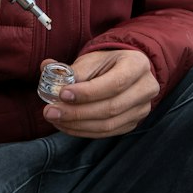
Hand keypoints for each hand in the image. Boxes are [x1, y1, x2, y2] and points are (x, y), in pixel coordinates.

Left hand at [41, 49, 157, 137]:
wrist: (124, 71)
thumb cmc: (106, 63)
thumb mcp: (93, 59)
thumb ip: (73, 68)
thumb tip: (47, 68)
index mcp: (137, 65)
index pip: (114, 84)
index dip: (87, 92)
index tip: (62, 94)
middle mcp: (146, 88)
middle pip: (111, 107)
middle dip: (77, 112)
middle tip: (50, 111)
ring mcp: (142, 109)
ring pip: (108, 125)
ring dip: (77, 124)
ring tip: (54, 118)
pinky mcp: (133, 123)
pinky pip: (106, 133)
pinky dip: (83, 131)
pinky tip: (65, 125)